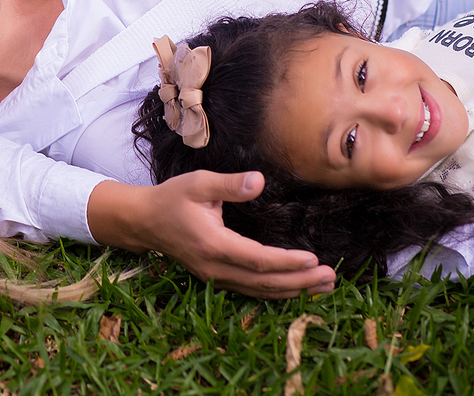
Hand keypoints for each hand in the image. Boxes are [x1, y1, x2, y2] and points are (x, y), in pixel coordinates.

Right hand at [87, 171, 335, 298]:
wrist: (143, 220)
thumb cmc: (171, 198)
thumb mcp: (198, 184)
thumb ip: (230, 185)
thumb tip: (259, 181)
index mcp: (214, 244)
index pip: (258, 259)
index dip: (288, 262)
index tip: (314, 258)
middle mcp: (215, 267)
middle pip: (264, 282)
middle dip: (300, 281)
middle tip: (331, 277)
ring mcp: (214, 277)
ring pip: (260, 291)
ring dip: (293, 290)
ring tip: (323, 286)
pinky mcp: (215, 278)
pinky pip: (251, 290)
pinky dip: (276, 291)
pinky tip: (295, 288)